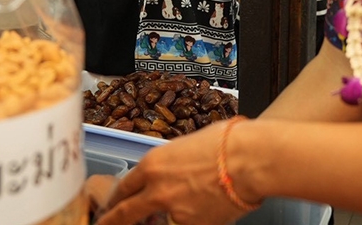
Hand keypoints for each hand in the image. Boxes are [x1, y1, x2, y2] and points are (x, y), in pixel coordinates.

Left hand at [97, 122, 253, 224]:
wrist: (249, 161)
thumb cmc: (225, 144)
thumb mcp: (185, 146)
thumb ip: (170, 164)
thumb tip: (170, 173)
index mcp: (152, 164)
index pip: (124, 186)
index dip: (116, 197)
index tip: (112, 204)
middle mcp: (157, 189)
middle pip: (126, 211)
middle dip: (113, 220)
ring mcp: (174, 211)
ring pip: (159, 222)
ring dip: (162, 218)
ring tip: (175, 210)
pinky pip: (185, 224)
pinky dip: (191, 219)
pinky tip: (204, 208)